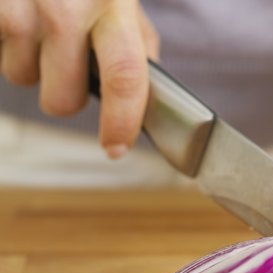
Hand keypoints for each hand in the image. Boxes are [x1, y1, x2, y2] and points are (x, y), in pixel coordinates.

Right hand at [0, 0, 158, 158]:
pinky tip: (15, 15)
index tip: (116, 148)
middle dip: (62, 93)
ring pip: (20, 79)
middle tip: (63, 61)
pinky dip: (3, 44)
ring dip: (28, 62)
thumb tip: (146, 96)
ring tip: (36, 22)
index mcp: (114, 7)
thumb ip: (135, 41)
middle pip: (62, 100)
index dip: (121, 121)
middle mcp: (66, 8)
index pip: (126, 77)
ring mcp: (20, 9)